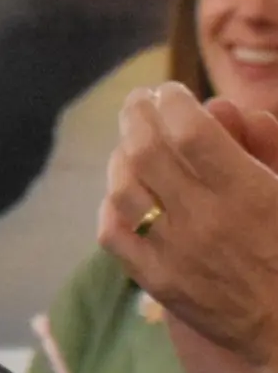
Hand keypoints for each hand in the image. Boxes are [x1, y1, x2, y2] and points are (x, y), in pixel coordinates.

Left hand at [104, 86, 277, 372]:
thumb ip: (261, 148)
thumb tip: (220, 108)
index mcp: (247, 194)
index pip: (190, 131)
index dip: (172, 102)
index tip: (170, 91)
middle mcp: (203, 219)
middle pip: (147, 152)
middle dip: (136, 116)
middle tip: (138, 102)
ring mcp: (174, 252)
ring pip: (123, 190)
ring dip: (120, 157)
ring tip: (129, 142)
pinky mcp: (158, 281)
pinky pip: (114, 235)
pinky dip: (110, 206)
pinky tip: (119, 194)